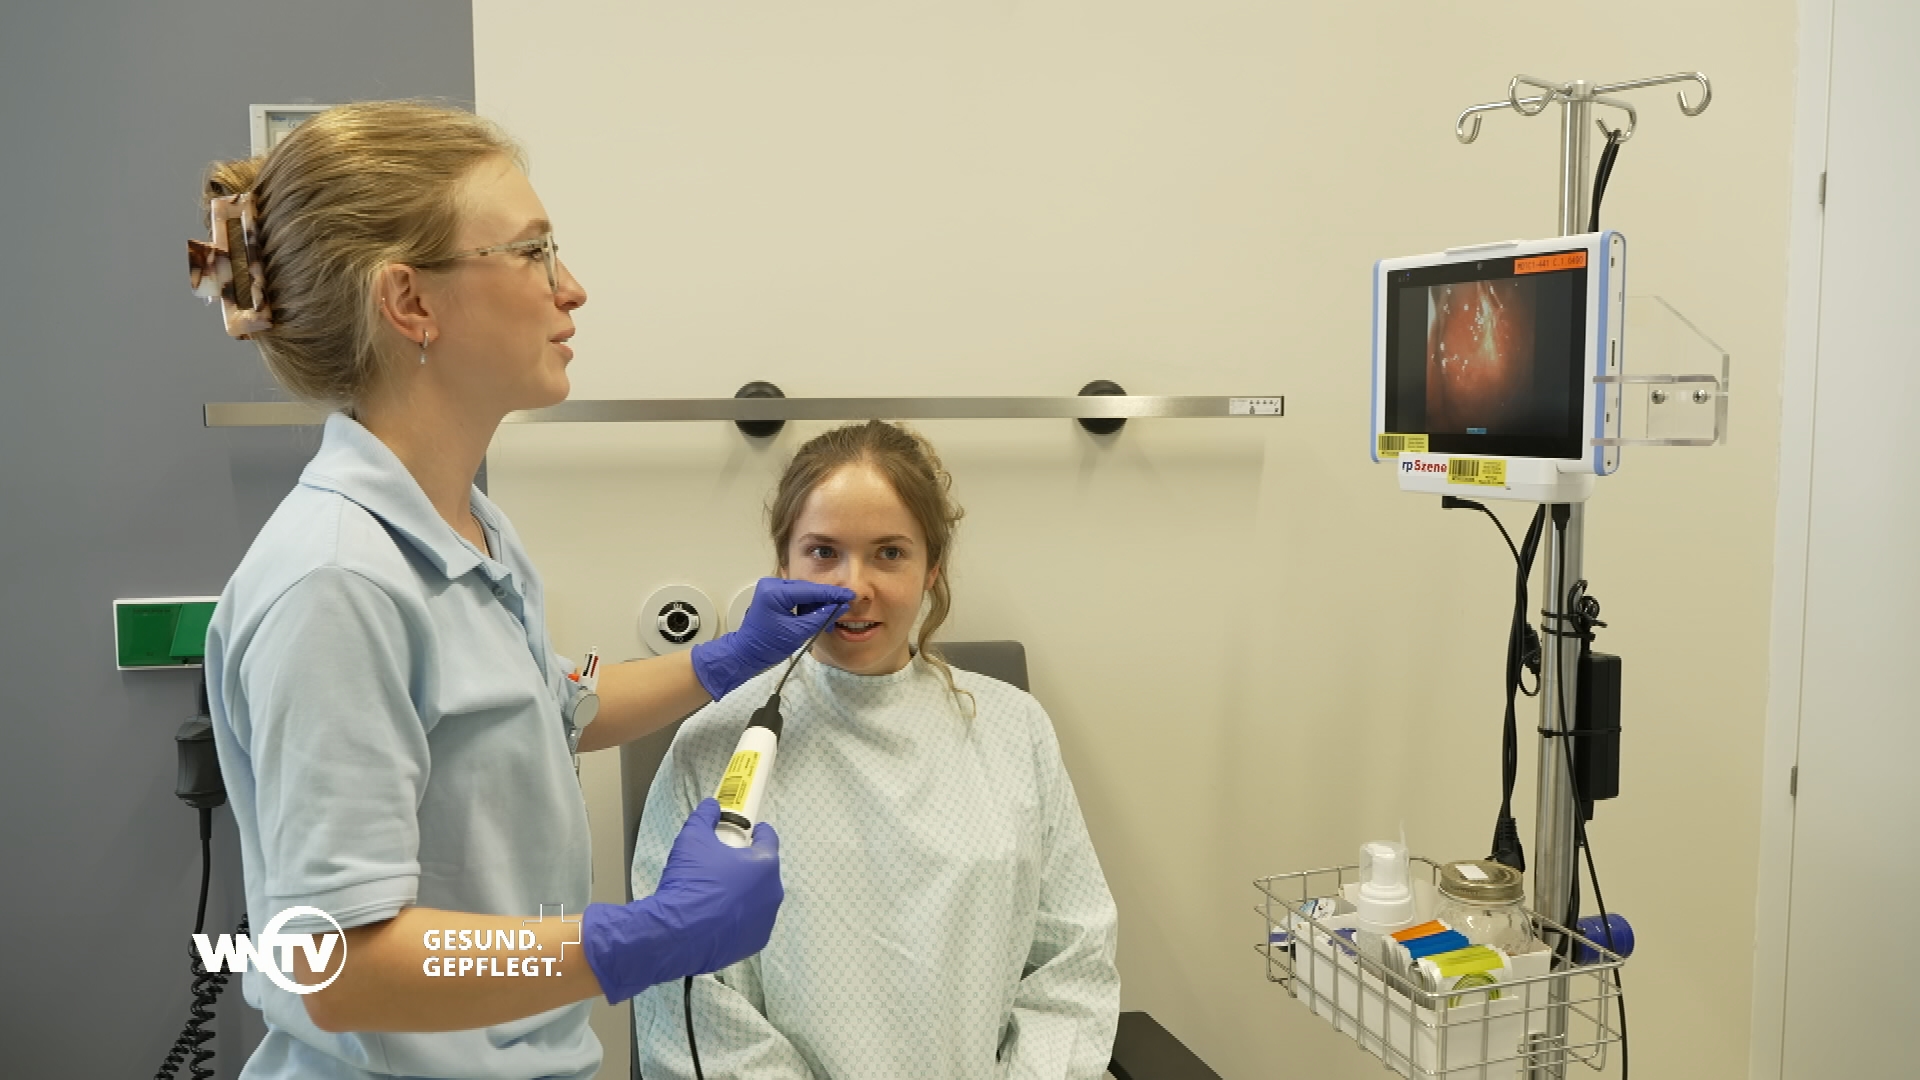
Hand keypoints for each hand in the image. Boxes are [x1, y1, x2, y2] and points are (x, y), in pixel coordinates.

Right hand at [581, 800, 783, 1003]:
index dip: (760, 832)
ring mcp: (765, 920)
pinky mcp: (754, 942)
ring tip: (719, 893)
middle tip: (727, 863)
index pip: (769, 840)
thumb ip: (705, 817)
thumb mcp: (693, 839)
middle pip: (764, 872)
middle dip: (748, 866)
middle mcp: (772, 893)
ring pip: (758, 899)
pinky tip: (718, 917)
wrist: (678, 933)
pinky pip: (749, 923)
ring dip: (744, 894)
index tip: (754, 829)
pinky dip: (738, 918)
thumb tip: (711, 805)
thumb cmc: (692, 881)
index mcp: (764, 865)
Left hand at [689, 578, 852, 699]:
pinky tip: (816, 616)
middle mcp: (772, 584)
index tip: (850, 596)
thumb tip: (841, 607)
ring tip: (828, 619)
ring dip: (816, 605)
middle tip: (841, 611)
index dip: (832, 594)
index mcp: (775, 592)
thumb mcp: (798, 632)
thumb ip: (821, 617)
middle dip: (824, 601)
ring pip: (803, 593)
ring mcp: (771, 588)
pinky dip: (806, 606)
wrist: (746, 654)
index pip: (810, 590)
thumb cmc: (768, 645)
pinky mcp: (772, 595)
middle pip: (807, 589)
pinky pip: (795, 597)